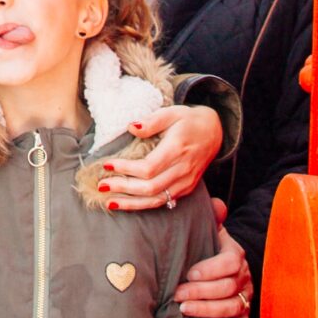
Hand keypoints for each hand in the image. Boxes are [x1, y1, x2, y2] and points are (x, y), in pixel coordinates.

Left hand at [97, 103, 222, 209]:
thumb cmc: (189, 120)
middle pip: (150, 187)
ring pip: (157, 199)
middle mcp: (183, 169)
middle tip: (102, 185)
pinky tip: (128, 204)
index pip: (149, 167)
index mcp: (177, 149)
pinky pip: (164, 201)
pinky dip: (144, 205)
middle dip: (123, 188)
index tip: (107, 164)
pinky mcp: (187, 189)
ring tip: (110, 202)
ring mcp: (186, 182)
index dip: (126, 169)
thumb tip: (131, 127)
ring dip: (131, 203)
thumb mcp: (171, 112)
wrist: (214, 132)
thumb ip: (151, 121)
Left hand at [174, 205, 254, 317]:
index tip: (189, 273)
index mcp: (235, 254)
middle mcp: (244, 276)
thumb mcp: (207, 230)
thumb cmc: (207, 248)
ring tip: (184, 310)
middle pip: (228, 287)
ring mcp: (246, 297)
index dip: (211, 269)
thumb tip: (216, 205)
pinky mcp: (245, 315)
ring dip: (208, 311)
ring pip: (233, 307)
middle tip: (177, 295)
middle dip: (201, 292)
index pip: (230, 262)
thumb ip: (210, 217)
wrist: (221, 268)